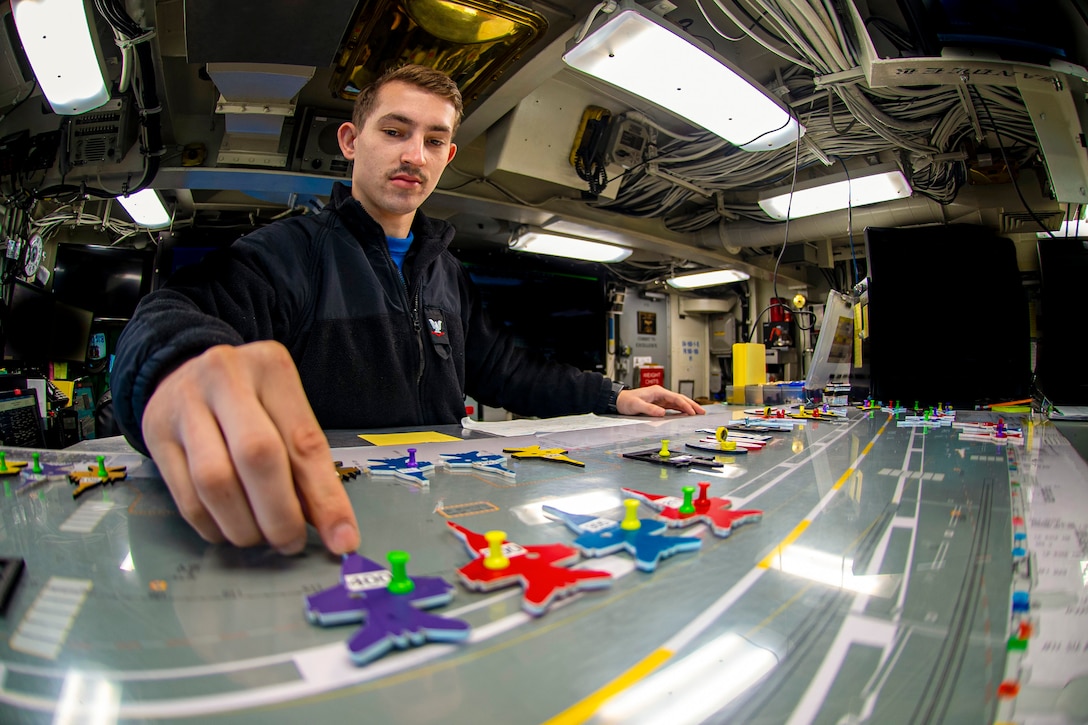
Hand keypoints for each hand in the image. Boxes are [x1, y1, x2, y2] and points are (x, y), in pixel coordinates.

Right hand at [141, 341, 359, 555]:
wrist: (182, 371)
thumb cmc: (250, 399)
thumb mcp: (284, 413)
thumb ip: (305, 465)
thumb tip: (333, 530)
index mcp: (271, 369)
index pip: (304, 441)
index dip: (326, 498)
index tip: (342, 540)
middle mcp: (225, 377)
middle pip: (257, 455)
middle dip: (280, 514)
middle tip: (291, 543)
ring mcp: (184, 404)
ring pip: (215, 480)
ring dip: (244, 525)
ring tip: (261, 538)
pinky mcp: (155, 435)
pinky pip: (185, 496)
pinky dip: (213, 525)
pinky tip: (229, 529)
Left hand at [615, 385, 705, 416]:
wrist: (618, 400)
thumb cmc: (626, 401)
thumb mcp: (637, 406)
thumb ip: (650, 409)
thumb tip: (663, 413)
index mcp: (658, 391)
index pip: (675, 398)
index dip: (685, 405)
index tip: (692, 412)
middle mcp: (660, 393)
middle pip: (680, 398)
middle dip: (692, 405)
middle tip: (702, 412)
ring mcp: (660, 398)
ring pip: (678, 402)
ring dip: (688, 407)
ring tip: (698, 413)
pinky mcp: (658, 403)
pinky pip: (672, 406)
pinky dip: (680, 409)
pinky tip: (685, 413)